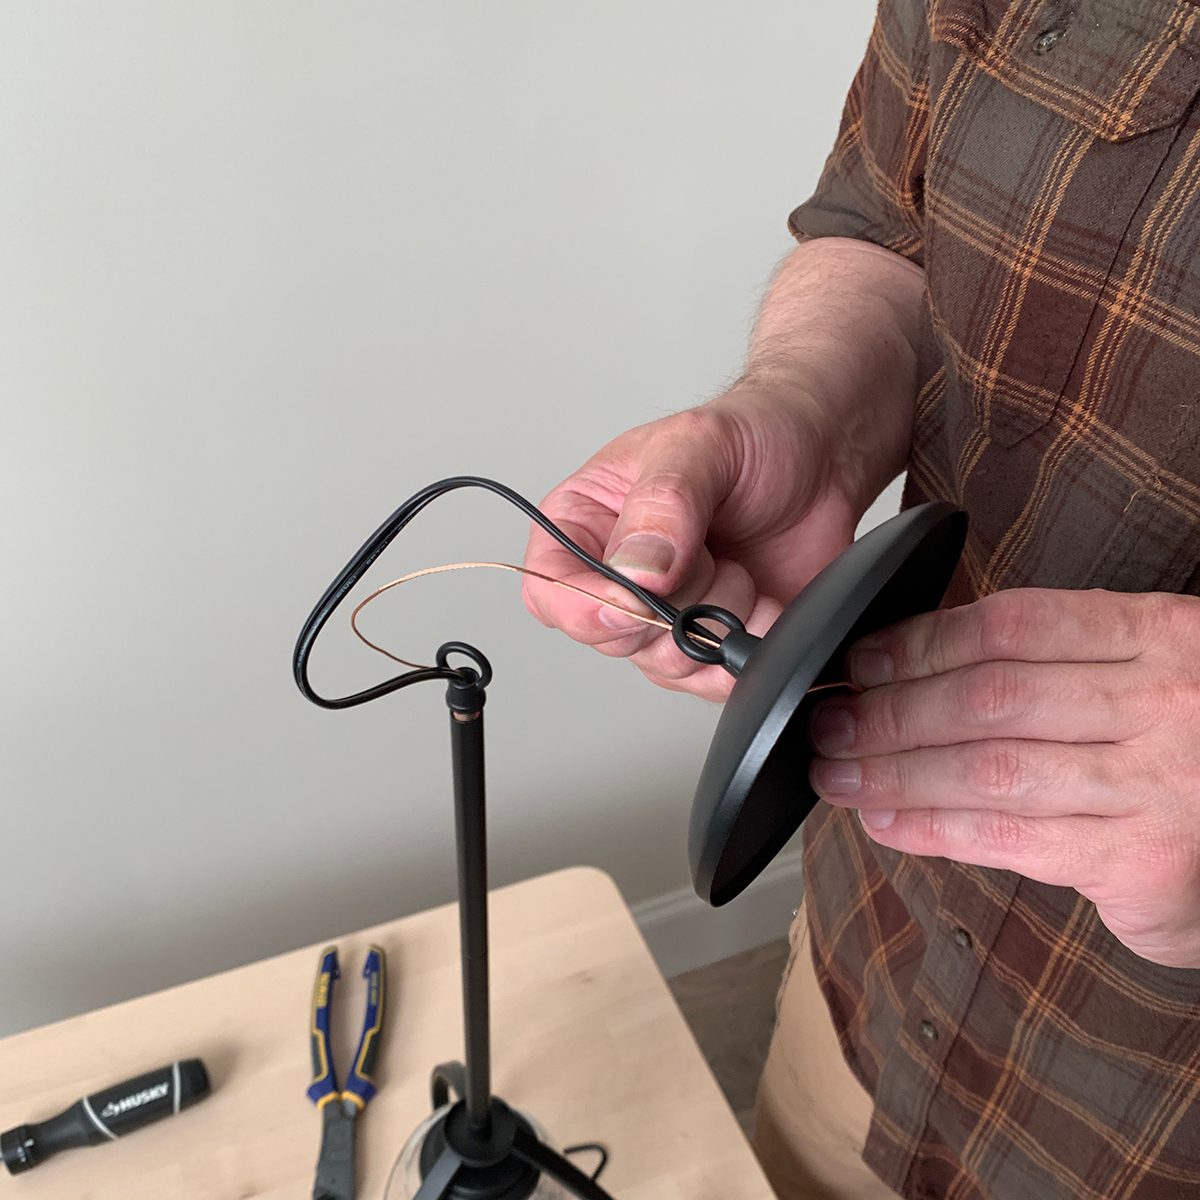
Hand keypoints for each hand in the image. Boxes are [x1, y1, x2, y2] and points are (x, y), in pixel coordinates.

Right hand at [521, 388, 864, 700]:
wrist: (825, 459)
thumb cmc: (755, 438)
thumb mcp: (701, 445)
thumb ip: (663, 504)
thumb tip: (634, 572)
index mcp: (586, 522)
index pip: (550, 590)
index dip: (587, 605)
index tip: (640, 592)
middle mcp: (617, 576)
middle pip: (609, 637)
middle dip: (673, 606)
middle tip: (711, 554)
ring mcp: (667, 615)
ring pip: (664, 665)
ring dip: (717, 622)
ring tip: (739, 567)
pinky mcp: (713, 643)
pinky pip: (714, 681)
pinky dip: (748, 647)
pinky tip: (760, 599)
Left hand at [808, 587, 1199, 967]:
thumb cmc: (1190, 745)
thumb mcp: (1148, 674)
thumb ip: (1058, 664)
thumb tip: (914, 666)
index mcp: (1160, 634)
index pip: (1016, 627)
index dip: (923, 642)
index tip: (861, 659)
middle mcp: (1164, 701)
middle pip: (992, 698)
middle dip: (892, 712)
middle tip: (828, 723)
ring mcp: (1160, 783)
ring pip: (992, 771)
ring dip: (897, 774)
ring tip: (836, 776)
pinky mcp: (1144, 861)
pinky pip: (1014, 840)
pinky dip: (936, 831)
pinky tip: (887, 824)